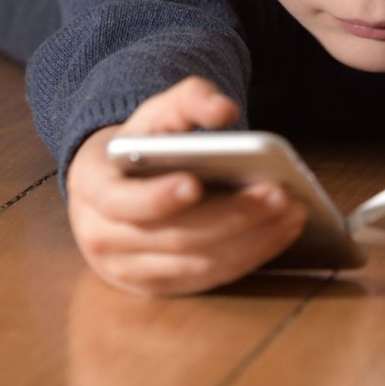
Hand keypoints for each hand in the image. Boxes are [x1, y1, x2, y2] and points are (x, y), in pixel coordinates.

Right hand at [65, 76, 307, 296]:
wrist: (115, 182)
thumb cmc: (141, 142)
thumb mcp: (157, 110)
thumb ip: (190, 99)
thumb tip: (226, 110)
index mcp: (92, 187)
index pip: (121, 202)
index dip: (157, 198)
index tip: (195, 183)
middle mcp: (103, 237)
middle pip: (174, 237)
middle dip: (231, 216)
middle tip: (278, 193)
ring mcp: (130, 269)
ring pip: (197, 264)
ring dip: (250, 241)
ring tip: (292, 212)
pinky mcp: (160, 287)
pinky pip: (209, 279)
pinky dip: (249, 258)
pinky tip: (280, 233)